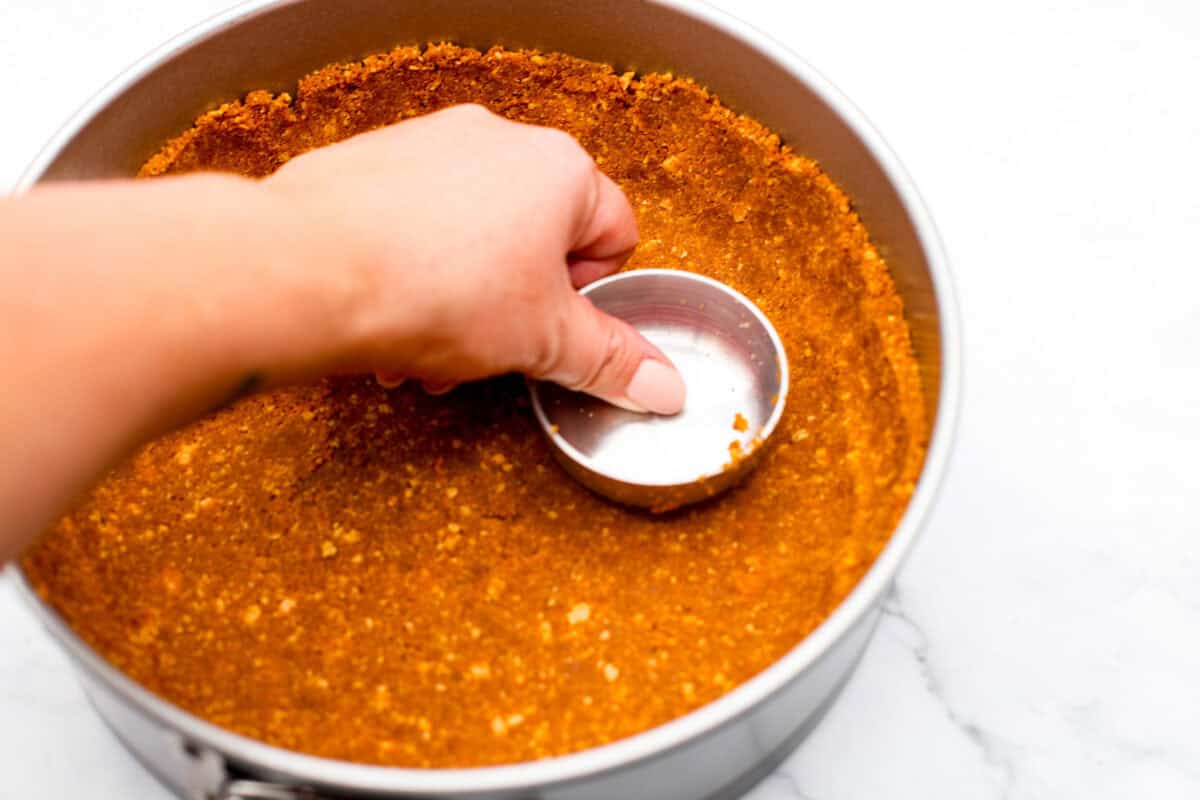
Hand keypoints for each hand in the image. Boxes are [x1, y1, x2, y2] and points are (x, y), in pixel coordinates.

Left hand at [265, 104, 684, 413]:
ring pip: (472, 242)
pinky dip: (413, 277)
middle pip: (537, 243)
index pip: (615, 234)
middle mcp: (495, 140)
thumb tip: (664, 387)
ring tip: (426, 353)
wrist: (304, 272)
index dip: (590, 298)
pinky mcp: (370, 165)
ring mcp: (427, 146)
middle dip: (515, 312)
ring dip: (462, 306)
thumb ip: (610, 361)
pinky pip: (415, 228)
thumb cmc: (431, 288)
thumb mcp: (544, 340)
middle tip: (489, 352)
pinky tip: (387, 325)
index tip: (556, 331)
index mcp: (558, 169)